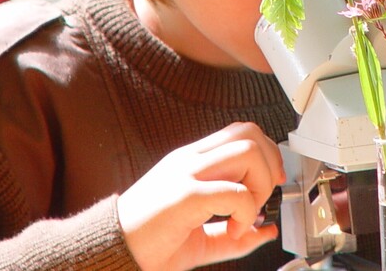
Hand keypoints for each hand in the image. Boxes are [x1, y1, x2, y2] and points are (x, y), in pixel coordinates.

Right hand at [117, 122, 284, 270]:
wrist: (112, 253)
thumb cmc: (149, 243)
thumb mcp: (200, 237)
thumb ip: (235, 233)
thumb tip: (267, 230)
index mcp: (192, 161)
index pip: (241, 132)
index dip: (267, 153)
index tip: (272, 182)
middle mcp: (190, 160)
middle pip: (250, 134)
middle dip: (269, 165)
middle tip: (261, 198)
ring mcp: (186, 173)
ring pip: (247, 151)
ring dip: (259, 185)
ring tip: (246, 213)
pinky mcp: (184, 195)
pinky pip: (233, 191)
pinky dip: (245, 212)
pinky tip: (235, 229)